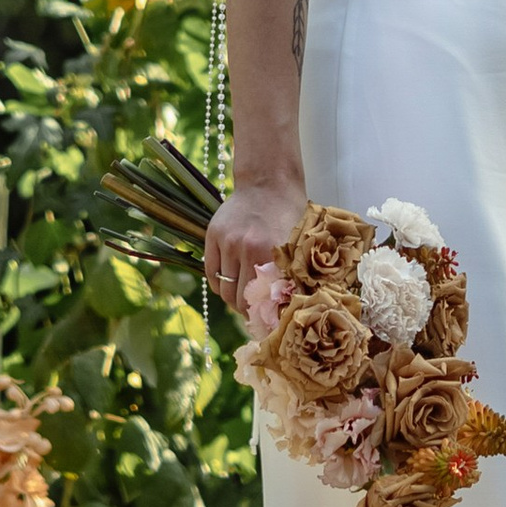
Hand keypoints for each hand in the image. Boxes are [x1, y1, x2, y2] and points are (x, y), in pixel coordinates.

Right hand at [203, 174, 305, 318]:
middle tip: (254, 315)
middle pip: (239, 298)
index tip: (266, 324)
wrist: (268, 183)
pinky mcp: (212, 235)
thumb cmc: (289, 215)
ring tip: (242, 301)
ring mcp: (226, 242)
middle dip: (246, 312)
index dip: (262, 316)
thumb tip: (282, 310)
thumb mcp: (294, 244)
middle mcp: (245, 248)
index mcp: (270, 253)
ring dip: (232, 300)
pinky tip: (229, 286)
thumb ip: (287, 275)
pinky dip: (219, 284)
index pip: (261, 300)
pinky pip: (211, 272)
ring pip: (223, 288)